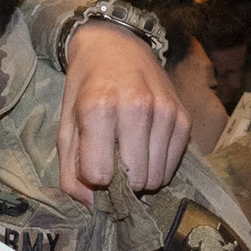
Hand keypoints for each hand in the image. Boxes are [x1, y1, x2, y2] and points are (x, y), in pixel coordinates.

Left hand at [57, 20, 189, 204]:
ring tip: (128, 156)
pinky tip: (145, 150)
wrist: (115, 46)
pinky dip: (158, 167)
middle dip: (120, 182)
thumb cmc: (85, 88)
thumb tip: (90, 204)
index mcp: (99, 108)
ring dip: (140, 177)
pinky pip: (173, 165)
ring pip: (156, 177)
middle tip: (112, 165)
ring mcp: (165, 112)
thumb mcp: (66, 125)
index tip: (91, 165)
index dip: (93, 177)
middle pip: (133, 179)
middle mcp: (136, 108)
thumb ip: (70, 169)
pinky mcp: (184, 117)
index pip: (100, 174)